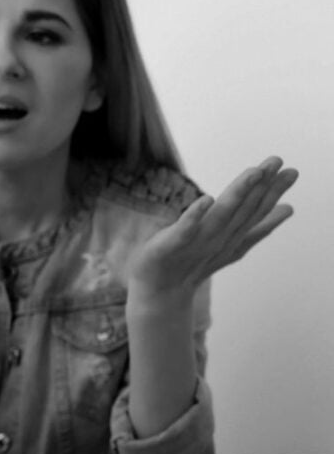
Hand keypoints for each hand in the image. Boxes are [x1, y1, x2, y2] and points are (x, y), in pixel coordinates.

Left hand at [127, 156, 297, 299]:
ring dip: (237, 193)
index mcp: (231, 236)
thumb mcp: (229, 243)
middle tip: (276, 161)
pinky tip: (206, 199)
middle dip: (261, 185)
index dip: (274, 191)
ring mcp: (196, 243)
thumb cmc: (192, 263)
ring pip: (221, 215)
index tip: (292, 170)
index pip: (255, 211)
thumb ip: (258, 227)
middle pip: (243, 210)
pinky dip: (195, 216)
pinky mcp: (170, 246)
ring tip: (253, 172)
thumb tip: (289, 208)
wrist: (161, 292)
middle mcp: (219, 239)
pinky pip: (184, 230)